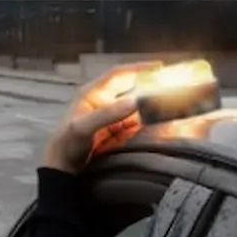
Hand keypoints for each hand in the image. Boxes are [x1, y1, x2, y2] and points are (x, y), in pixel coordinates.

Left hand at [43, 61, 162, 173]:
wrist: (63, 169)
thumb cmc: (66, 144)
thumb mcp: (82, 128)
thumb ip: (106, 114)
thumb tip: (134, 101)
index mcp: (93, 93)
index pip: (118, 74)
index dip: (138, 68)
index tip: (159, 66)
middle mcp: (104, 102)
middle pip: (131, 90)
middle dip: (150, 88)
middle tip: (173, 86)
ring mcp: (112, 118)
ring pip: (137, 109)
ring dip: (152, 108)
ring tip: (173, 106)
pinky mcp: (118, 134)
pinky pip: (137, 126)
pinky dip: (149, 125)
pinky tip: (162, 125)